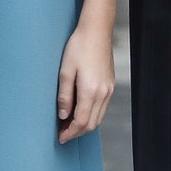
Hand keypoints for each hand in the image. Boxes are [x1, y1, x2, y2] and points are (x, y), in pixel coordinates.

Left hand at [57, 20, 114, 142]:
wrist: (96, 31)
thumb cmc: (78, 48)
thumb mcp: (65, 71)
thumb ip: (64, 96)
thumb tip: (63, 116)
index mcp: (90, 91)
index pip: (81, 121)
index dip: (70, 133)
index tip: (60, 138)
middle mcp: (103, 93)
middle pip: (91, 124)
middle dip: (77, 133)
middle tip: (62, 135)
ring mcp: (109, 90)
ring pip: (98, 117)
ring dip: (84, 125)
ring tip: (69, 126)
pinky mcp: (110, 85)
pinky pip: (102, 108)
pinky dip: (91, 115)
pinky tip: (80, 112)